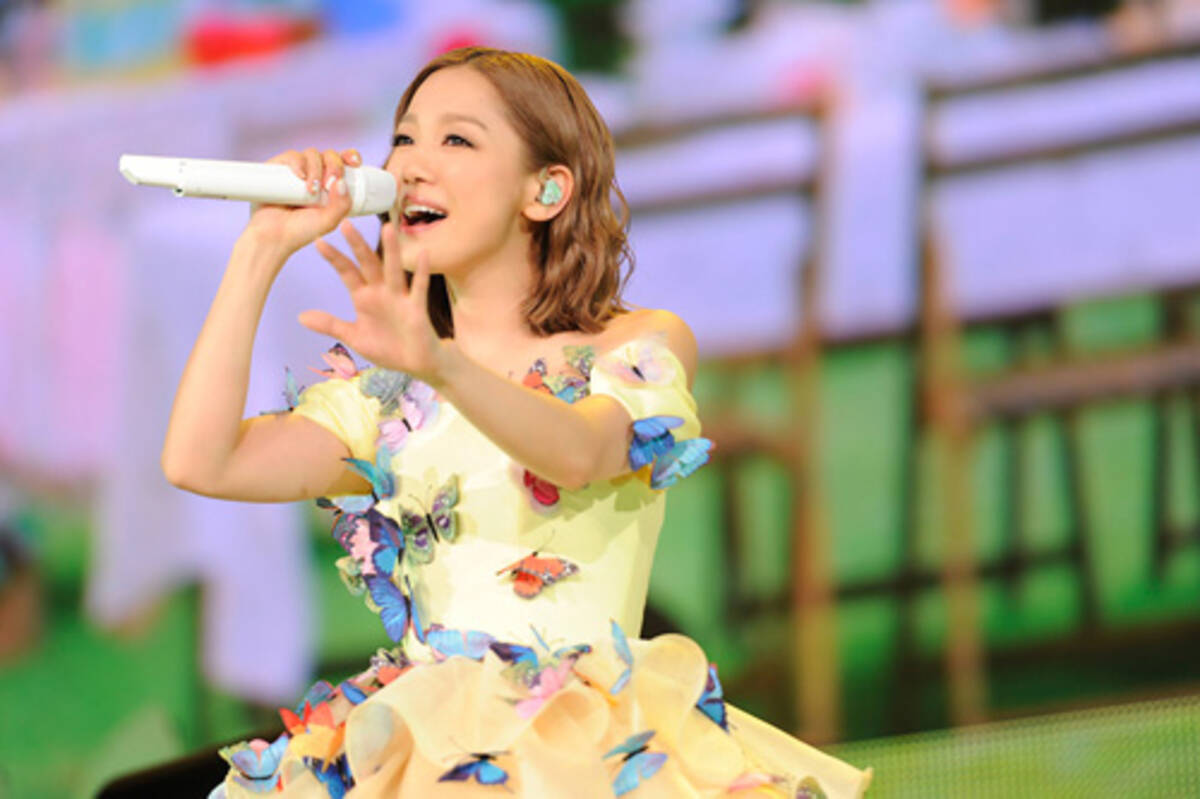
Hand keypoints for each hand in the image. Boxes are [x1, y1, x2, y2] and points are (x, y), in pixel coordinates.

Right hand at [242, 147, 360, 256]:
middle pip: (329, 155)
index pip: (343, 163)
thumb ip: (341, 205)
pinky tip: (300, 176)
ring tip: (311, 190)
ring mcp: (296, 171)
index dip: (350, 156)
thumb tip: (341, 181)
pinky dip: (297, 163)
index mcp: (329, 186)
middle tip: (329, 183)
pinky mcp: (278, 169)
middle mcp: (314, 175)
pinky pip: (291, 156)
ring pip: (312, 154)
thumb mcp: (328, 221)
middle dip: (334, 165)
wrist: (273, 236)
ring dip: (316, 168)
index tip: (355, 163)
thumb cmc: (300, 231)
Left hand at [298, 218, 450, 385]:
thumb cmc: (387, 347)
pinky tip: (424, 255)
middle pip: (368, 264)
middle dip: (357, 245)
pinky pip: (419, 288)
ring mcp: (400, 298)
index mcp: (364, 298)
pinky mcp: (416, 309)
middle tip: (345, 224)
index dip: (334, 258)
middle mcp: (382, 292)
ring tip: (387, 228)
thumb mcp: (354, 337)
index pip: (347, 272)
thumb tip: (301, 317)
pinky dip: (422, 272)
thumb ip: (330, 324)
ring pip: (394, 270)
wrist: (415, 362)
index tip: (319, 241)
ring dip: (391, 250)